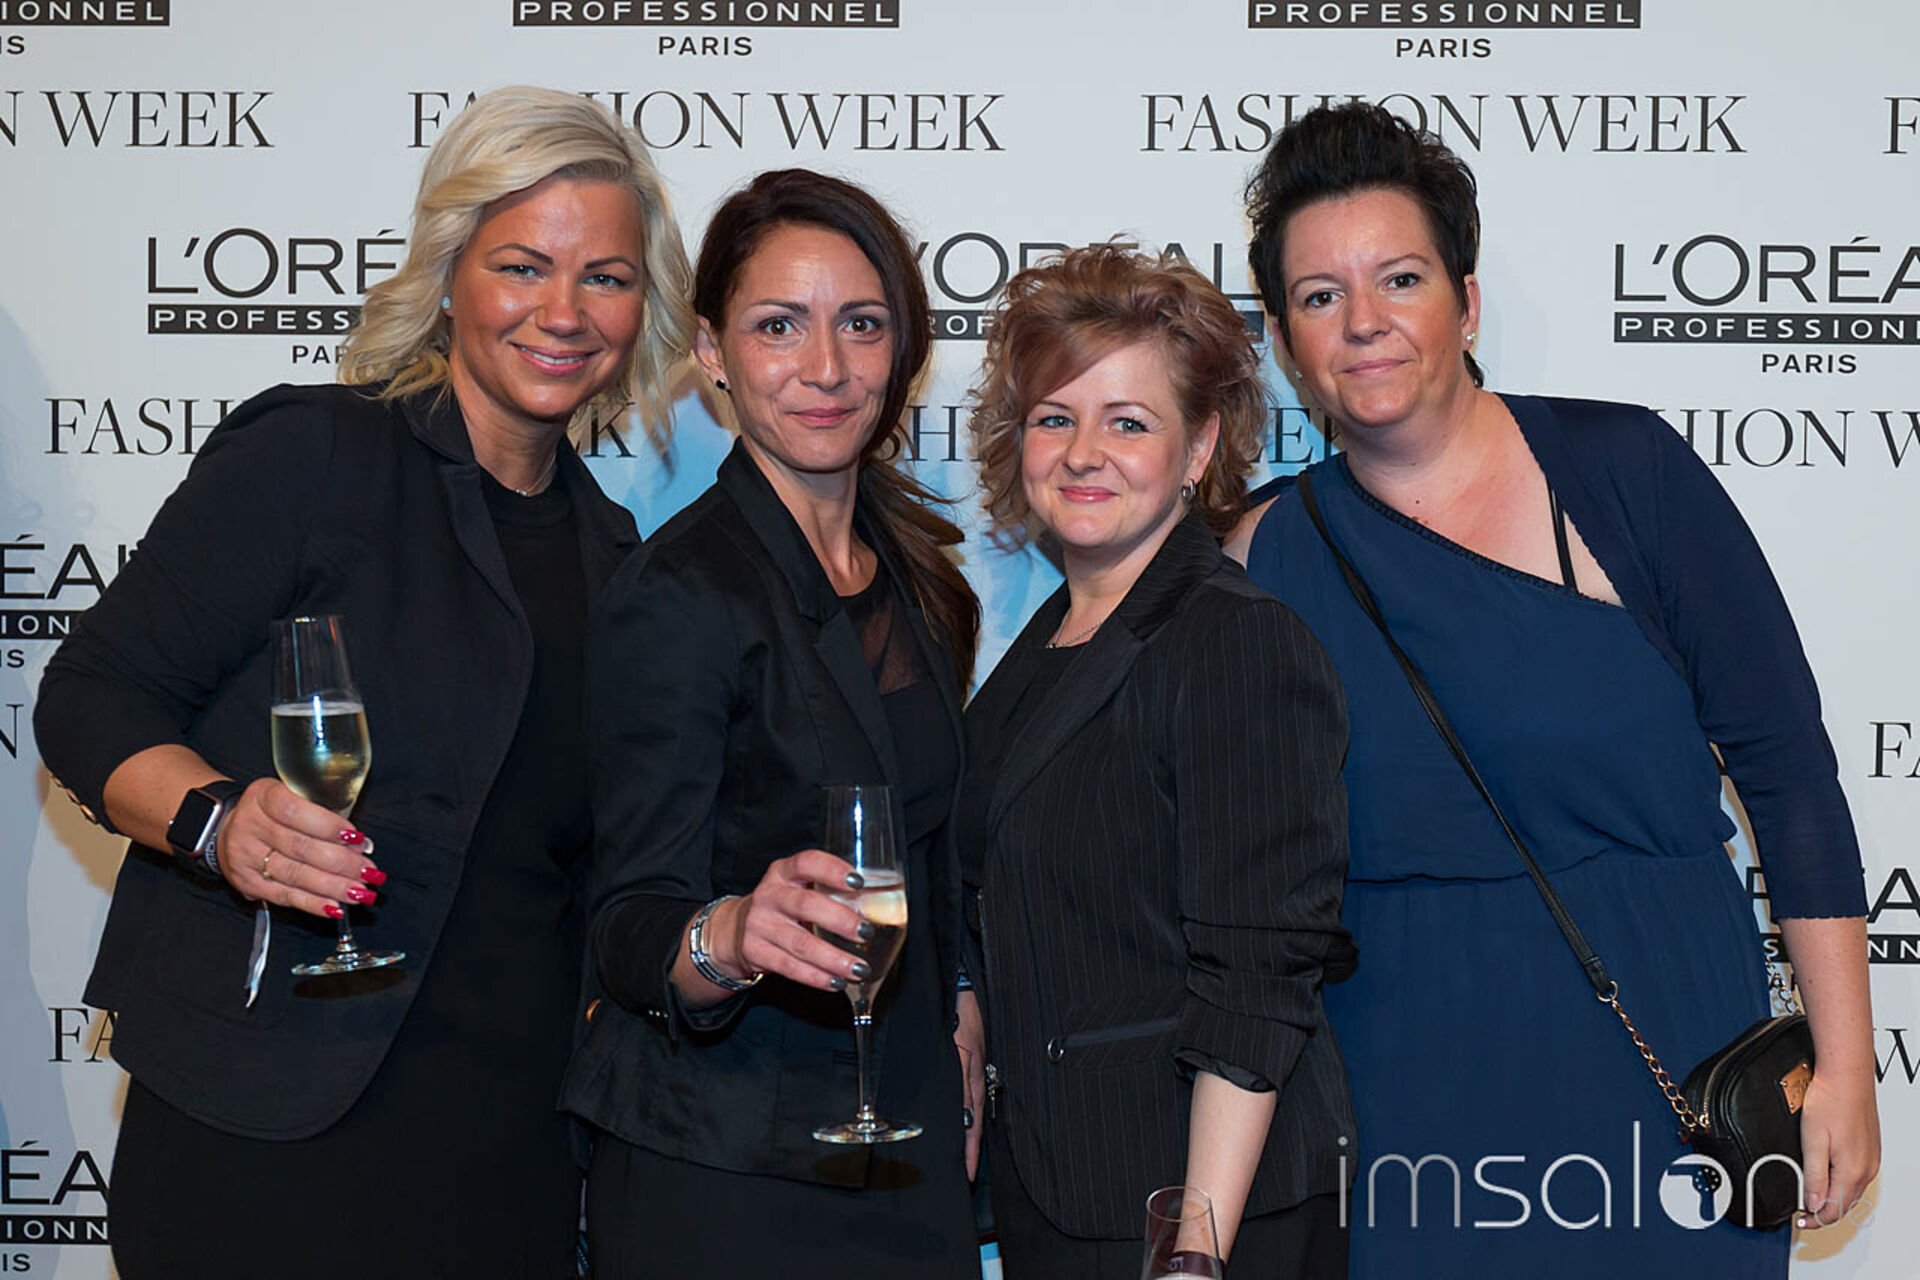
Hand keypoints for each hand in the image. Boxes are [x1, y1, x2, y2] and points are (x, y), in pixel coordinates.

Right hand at [216, 778, 381, 920]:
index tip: (357, 838)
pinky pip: (284, 896)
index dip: (329, 826)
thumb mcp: (291, 795)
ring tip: (359, 891)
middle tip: (368, 871)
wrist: (226, 829)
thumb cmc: (271, 812)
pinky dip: (313, 903)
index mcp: (263, 796)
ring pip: (295, 874)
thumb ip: (321, 813)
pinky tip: (334, 907)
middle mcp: (250, 825)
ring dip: (333, 886)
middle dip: (342, 862)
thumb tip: (359, 842)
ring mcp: (245, 856)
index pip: (295, 811)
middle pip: (301, 847)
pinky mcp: (247, 883)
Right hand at [706, 849, 870, 992]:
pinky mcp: (754, 951)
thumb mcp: (797, 888)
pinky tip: (836, 981)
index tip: (858, 882)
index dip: (832, 870)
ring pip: (800, 943)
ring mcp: (759, 924)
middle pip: (805, 905)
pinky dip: (816, 977)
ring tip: (858, 968)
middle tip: (865, 933)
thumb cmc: (783, 906)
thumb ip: (827, 892)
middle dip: (839, 920)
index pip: (807, 862)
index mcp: (783, 872)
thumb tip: (877, 907)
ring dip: (833, 958)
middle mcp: (769, 894)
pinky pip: (790, 967)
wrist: (737, 928)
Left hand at [954, 988, 985, 1178]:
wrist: (958, 987)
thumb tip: (965, 1117)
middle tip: (967, 1173)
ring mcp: (969, 1068)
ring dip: (965, 1132)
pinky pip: (965, 1093)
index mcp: (972, 1078)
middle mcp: (972, 1076)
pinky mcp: (965, 1058)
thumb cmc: (960, 1014)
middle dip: (969, 1148)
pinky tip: (958, 1119)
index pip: (971, 1125)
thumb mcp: (961, 1050)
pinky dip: (963, 1111)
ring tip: (962, 1156)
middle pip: (971, 1121)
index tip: (969, 1174)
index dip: (970, 1150)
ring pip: (967, 1109)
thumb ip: (962, 1083)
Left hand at [1795, 1066, 1879, 1228]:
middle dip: (1823, 1212)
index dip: (1814, 1220)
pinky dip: (1842, 1185)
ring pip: (1852, 1192)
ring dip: (1833, 1199)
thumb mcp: (1812, 1142)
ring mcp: (1871, 1160)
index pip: (1833, 1210)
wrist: (1847, 1077)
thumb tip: (1812, 1203)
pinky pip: (1857, 1177)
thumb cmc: (1829, 1101)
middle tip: (1803, 1213)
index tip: (1800, 1221)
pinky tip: (1828, 1179)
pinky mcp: (1870, 1150)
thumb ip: (1812, 1176)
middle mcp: (1866, 1169)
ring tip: (1812, 1198)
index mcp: (1851, 1171)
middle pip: (1845, 1204)